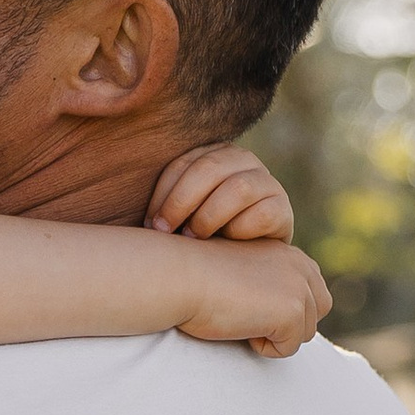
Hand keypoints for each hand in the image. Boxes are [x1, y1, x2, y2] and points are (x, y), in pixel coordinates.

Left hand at [146, 142, 292, 242]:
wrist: (244, 260)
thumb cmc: (202, 235)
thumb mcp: (181, 213)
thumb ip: (166, 201)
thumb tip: (132, 210)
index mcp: (213, 154)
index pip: (183, 164)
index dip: (163, 194)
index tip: (150, 224)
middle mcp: (243, 160)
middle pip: (209, 169)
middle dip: (181, 202)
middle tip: (166, 232)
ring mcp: (266, 182)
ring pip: (238, 188)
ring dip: (209, 216)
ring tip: (194, 238)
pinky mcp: (282, 208)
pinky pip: (263, 214)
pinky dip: (240, 230)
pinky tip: (228, 243)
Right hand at [173, 238, 331, 357]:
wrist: (177, 275)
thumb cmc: (193, 276)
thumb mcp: (238, 274)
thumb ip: (264, 285)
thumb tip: (274, 312)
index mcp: (289, 254)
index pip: (309, 293)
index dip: (279, 309)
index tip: (244, 302)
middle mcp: (301, 265)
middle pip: (315, 313)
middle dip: (286, 324)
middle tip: (245, 315)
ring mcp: (300, 288)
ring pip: (304, 333)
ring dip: (272, 335)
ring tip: (239, 317)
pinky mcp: (293, 311)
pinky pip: (288, 348)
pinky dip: (263, 347)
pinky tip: (238, 325)